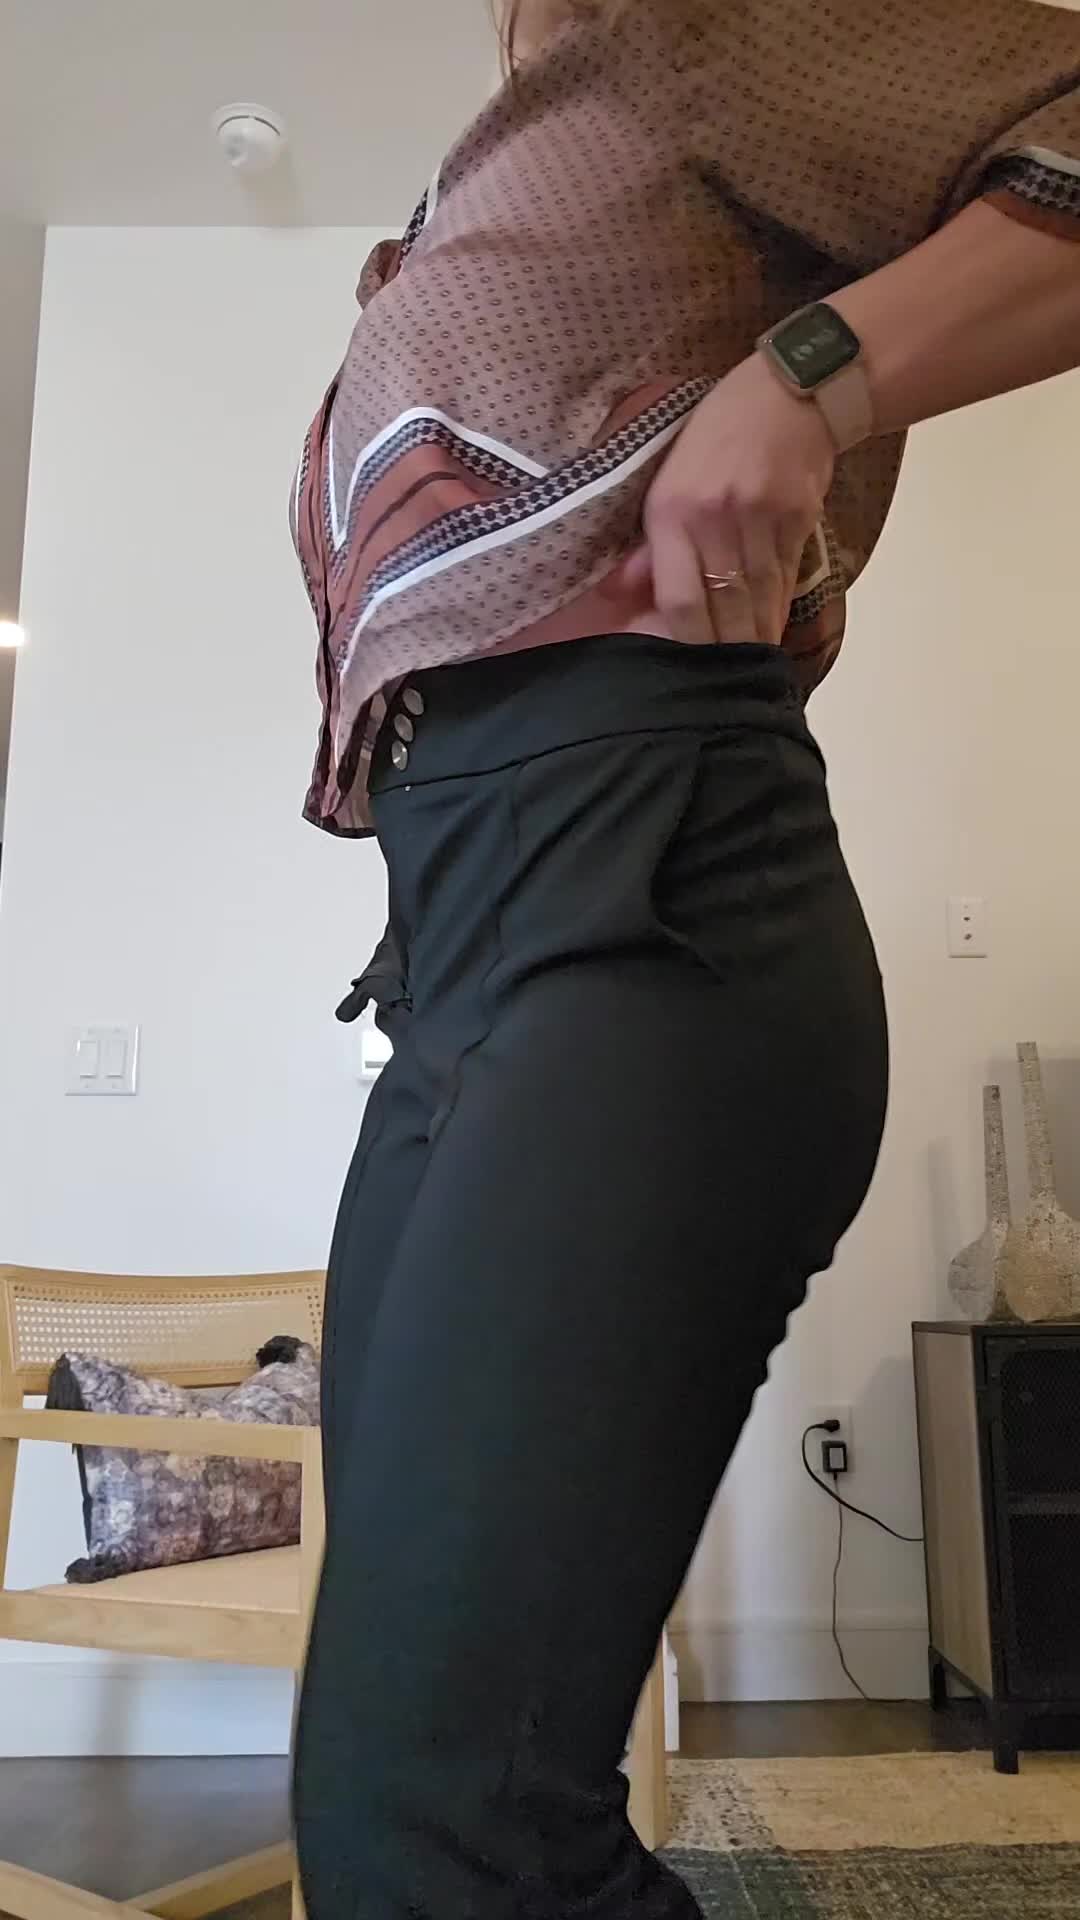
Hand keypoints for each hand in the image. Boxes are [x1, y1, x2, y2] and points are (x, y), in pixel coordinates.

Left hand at [622, 354, 835, 647]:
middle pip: (721, 606)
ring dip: (754, 639)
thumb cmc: (717, 431)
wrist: (791, 392)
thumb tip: (622, 589)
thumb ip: (649, 536)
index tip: (688, 666)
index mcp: (673, 509)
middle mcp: (716, 519)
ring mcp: (760, 521)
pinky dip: (777, 610)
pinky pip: (785, 579)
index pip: (678, 595)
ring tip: (751, 670)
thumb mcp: (666, 472)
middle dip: (723, 650)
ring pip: (757, 598)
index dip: (685, 640)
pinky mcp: (797, 520)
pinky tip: (773, 634)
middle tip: (722, 685)